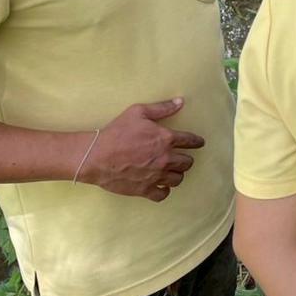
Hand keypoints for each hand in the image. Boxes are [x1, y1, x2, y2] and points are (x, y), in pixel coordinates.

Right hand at [79, 98, 204, 201]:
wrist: (96, 156)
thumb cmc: (117, 132)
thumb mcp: (138, 112)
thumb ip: (162, 108)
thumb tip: (180, 102)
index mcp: (165, 139)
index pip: (190, 141)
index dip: (196, 141)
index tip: (199, 143)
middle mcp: (165, 158)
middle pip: (187, 162)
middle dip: (186, 159)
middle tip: (182, 158)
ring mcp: (156, 175)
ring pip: (178, 179)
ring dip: (177, 174)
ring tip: (172, 171)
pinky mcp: (145, 189)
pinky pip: (163, 194)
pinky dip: (164, 190)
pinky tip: (161, 185)